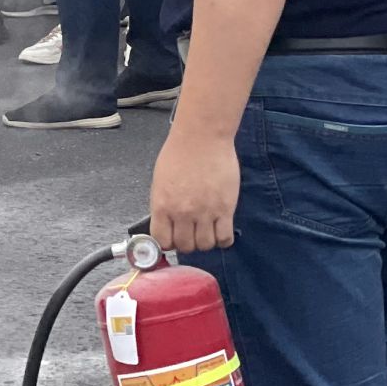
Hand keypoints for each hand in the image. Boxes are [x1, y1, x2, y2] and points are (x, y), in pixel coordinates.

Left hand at [149, 129, 240, 251]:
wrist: (202, 138)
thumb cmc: (179, 153)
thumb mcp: (160, 181)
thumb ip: (163, 205)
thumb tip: (166, 223)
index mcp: (162, 205)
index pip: (162, 241)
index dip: (167, 243)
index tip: (172, 239)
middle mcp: (183, 213)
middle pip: (185, 246)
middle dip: (187, 244)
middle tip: (190, 234)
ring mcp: (205, 212)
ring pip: (206, 245)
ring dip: (205, 242)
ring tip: (205, 231)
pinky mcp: (226, 209)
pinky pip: (225, 238)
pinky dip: (223, 240)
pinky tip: (220, 230)